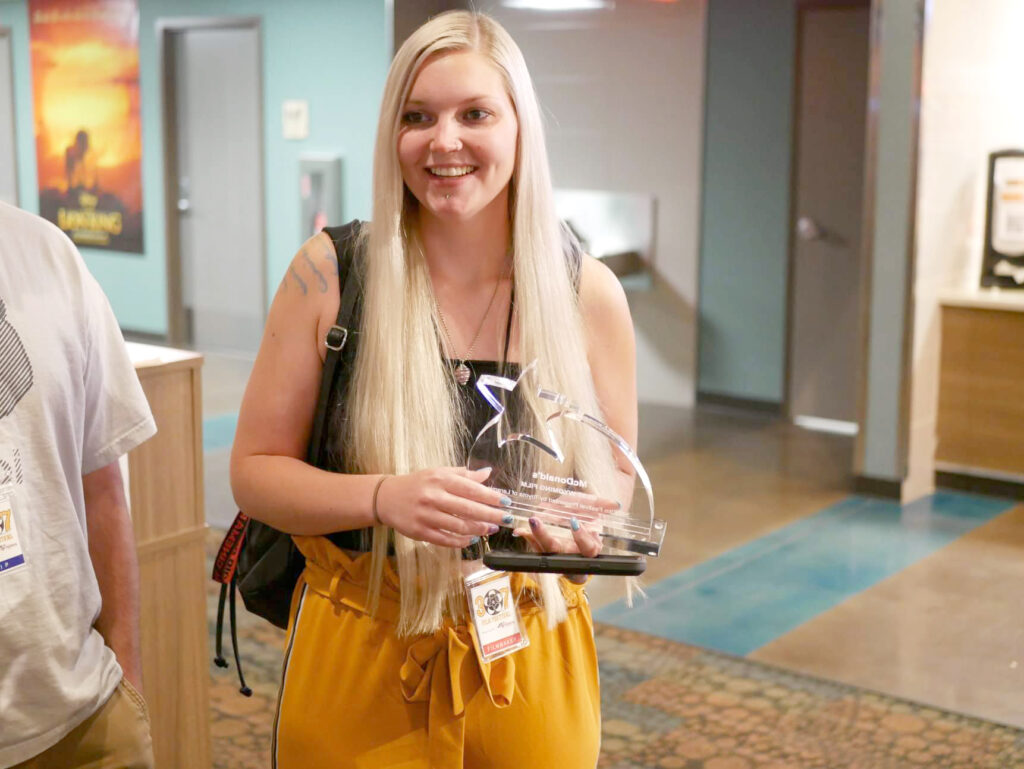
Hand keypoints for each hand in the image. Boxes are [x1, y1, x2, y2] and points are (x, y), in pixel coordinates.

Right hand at [374, 466, 512, 548]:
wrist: (386, 498)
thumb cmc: (417, 484)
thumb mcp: (438, 473)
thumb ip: (463, 474)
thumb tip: (487, 472)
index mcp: (440, 479)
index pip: (471, 489)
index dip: (491, 497)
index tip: (506, 503)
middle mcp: (433, 496)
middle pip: (468, 509)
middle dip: (491, 515)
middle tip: (507, 520)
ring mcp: (426, 515)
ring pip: (459, 526)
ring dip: (479, 529)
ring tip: (492, 529)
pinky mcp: (420, 532)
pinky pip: (446, 539)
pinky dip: (462, 541)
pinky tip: (473, 539)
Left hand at [511, 491, 616, 581]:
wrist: (575, 519)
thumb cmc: (586, 515)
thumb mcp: (595, 507)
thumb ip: (603, 504)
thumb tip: (615, 504)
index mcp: (590, 547)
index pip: (588, 548)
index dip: (582, 538)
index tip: (574, 522)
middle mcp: (573, 555)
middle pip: (559, 553)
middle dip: (546, 537)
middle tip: (536, 520)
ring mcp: (557, 556)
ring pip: (544, 553)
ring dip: (534, 536)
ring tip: (529, 520)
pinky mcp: (543, 552)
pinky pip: (534, 549)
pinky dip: (527, 537)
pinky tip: (519, 530)